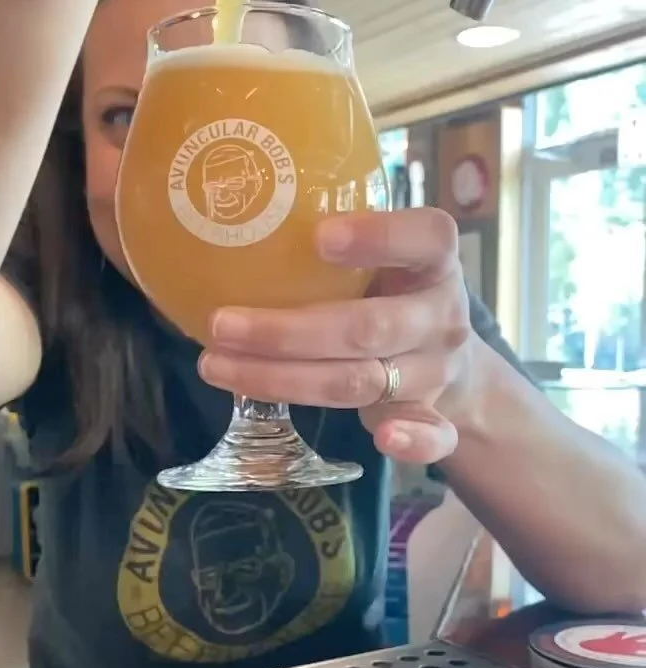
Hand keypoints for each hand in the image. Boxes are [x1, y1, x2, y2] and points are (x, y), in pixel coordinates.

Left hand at [198, 208, 472, 464]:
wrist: (449, 357)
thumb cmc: (388, 290)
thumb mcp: (378, 255)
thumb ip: (331, 245)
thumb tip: (225, 224)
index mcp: (435, 259)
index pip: (425, 237)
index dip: (378, 236)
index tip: (320, 237)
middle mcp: (441, 314)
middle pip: (369, 327)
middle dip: (289, 331)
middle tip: (221, 324)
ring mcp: (437, 368)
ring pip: (363, 380)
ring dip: (287, 380)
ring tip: (218, 366)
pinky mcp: (433, 414)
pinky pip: (432, 434)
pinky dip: (412, 442)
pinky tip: (382, 440)